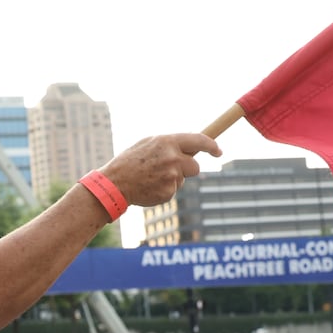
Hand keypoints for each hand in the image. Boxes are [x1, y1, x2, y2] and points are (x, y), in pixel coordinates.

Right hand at [99, 134, 221, 207]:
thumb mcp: (148, 144)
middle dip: (188, 169)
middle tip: (172, 169)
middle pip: (196, 166)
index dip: (212, 145)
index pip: (199, 140)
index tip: (218, 150)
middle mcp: (173, 158)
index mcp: (167, 142)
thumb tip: (189, 146)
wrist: (114, 184)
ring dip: (173, 179)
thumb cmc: (130, 161)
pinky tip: (150, 186)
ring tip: (152, 177)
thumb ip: (169, 144)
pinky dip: (164, 189)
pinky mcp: (168, 192)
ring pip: (183, 180)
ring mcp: (171, 177)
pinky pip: (173, 190)